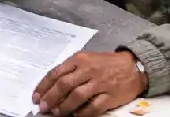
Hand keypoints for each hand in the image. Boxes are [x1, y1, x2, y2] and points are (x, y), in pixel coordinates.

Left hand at [32, 51, 147, 115]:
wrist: (132, 67)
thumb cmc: (105, 63)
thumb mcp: (86, 59)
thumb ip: (70, 69)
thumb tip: (51, 86)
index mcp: (80, 59)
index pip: (56, 73)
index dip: (44, 86)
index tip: (36, 97)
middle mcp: (88, 70)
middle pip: (64, 85)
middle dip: (50, 98)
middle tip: (43, 107)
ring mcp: (100, 83)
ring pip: (77, 96)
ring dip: (64, 107)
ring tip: (56, 113)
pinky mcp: (110, 96)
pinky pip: (93, 107)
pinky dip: (82, 114)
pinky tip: (75, 116)